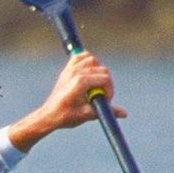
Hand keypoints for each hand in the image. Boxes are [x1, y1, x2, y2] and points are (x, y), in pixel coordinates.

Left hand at [8, 52, 126, 151]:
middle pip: (102, 69)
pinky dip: (88, 60)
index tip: (105, 100)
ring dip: (98, 71)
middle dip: (106, 82)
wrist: (50, 115)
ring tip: (96, 85)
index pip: (105, 78)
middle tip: (101, 95)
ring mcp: (70, 68)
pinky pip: (81, 56)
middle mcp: (76, 72)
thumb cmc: (67, 116)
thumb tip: (124, 113)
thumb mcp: (88, 114)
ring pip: (93, 60)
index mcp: (80, 82)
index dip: (110, 90)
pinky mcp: (67, 68)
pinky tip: (89, 73)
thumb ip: (107, 111)